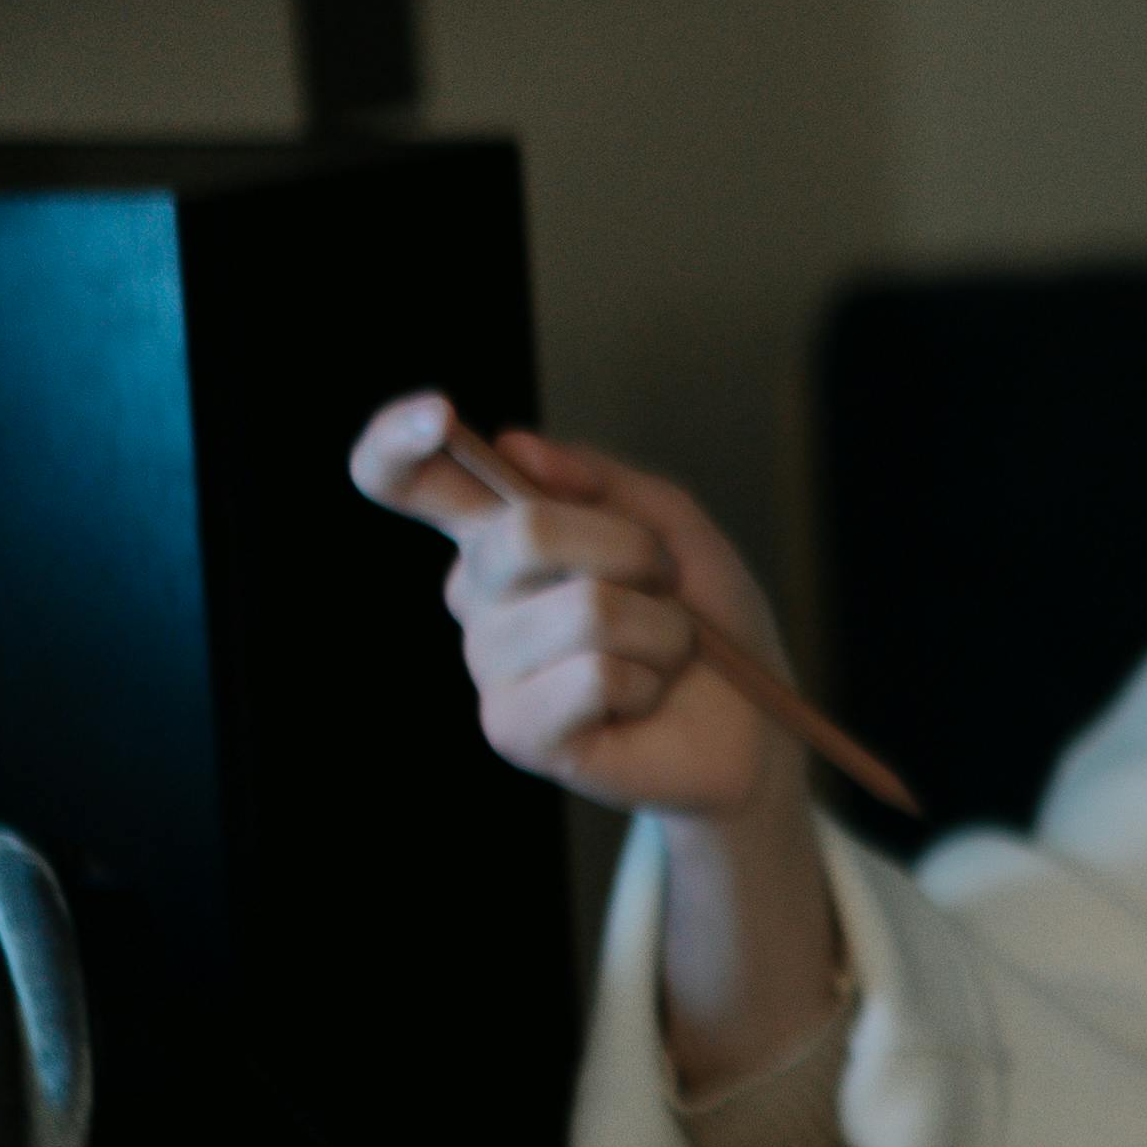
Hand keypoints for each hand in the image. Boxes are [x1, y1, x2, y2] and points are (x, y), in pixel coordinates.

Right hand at [348, 395, 792, 823]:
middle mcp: (476, 594)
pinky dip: (649, 682)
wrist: (751, 731)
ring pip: (585, 609)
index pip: (401, 478)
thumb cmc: (708, 623)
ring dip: (660, 629)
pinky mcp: (512, 729)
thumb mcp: (674, 527)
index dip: (395, 441)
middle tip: (666, 586)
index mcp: (498, 533)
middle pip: (526, 532)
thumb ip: (598, 478)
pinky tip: (643, 701)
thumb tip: (513, 445)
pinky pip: (595, 676)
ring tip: (665, 656)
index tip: (438, 415)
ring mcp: (488, 665)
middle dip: (632, 550)